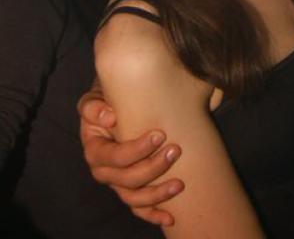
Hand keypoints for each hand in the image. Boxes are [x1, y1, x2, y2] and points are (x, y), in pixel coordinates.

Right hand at [78, 89, 184, 225]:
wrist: (120, 102)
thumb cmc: (109, 98)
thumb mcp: (96, 97)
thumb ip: (94, 105)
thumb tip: (108, 117)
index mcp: (94, 147)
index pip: (112, 157)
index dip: (135, 150)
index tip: (160, 134)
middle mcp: (103, 169)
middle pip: (125, 180)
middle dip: (152, 168)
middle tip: (175, 150)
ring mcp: (117, 181)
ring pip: (133, 198)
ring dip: (156, 194)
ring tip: (179, 183)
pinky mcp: (130, 188)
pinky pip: (139, 208)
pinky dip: (154, 214)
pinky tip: (171, 217)